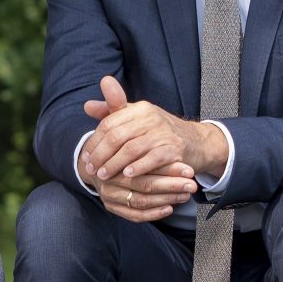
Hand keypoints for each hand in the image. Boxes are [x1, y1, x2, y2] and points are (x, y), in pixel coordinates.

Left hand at [80, 76, 218, 219]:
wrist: (196, 142)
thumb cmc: (159, 132)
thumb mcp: (137, 118)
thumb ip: (112, 112)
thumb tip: (87, 106)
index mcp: (140, 108)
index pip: (109, 123)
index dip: (95, 141)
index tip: (85, 156)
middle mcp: (151, 117)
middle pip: (117, 136)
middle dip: (101, 155)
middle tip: (91, 170)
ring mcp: (164, 132)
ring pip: (131, 149)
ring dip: (114, 164)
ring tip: (103, 175)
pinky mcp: (175, 149)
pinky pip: (152, 159)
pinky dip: (138, 167)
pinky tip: (127, 175)